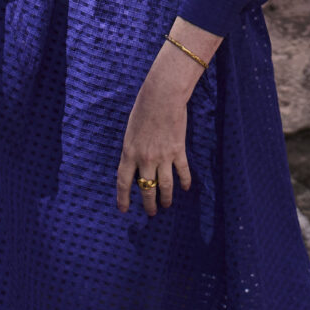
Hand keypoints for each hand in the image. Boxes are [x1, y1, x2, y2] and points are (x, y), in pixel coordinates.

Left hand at [116, 42, 202, 216]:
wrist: (162, 96)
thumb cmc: (143, 109)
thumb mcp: (130, 132)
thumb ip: (132, 151)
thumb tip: (136, 166)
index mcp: (129, 153)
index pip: (123, 182)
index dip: (123, 198)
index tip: (124, 210)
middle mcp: (145, 159)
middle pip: (146, 188)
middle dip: (149, 203)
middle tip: (151, 212)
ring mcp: (163, 156)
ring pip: (165, 185)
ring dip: (166, 198)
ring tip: (167, 205)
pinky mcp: (178, 150)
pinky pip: (182, 171)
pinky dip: (185, 181)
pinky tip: (185, 188)